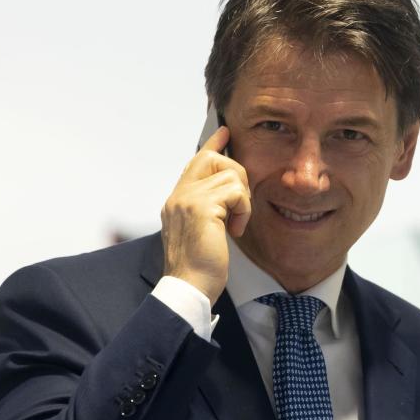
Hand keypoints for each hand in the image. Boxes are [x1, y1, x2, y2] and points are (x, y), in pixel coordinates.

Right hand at [160, 126, 250, 304]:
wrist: (189, 287)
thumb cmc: (199, 267)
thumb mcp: (201, 231)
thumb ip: (208, 208)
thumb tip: (229, 193)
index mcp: (176, 201)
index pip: (195, 162)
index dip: (212, 145)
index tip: (224, 132)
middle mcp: (178, 195)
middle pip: (212, 158)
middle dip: (235, 174)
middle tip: (239, 204)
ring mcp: (187, 199)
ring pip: (230, 175)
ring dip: (242, 201)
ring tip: (235, 225)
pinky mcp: (202, 207)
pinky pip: (236, 192)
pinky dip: (243, 210)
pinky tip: (236, 230)